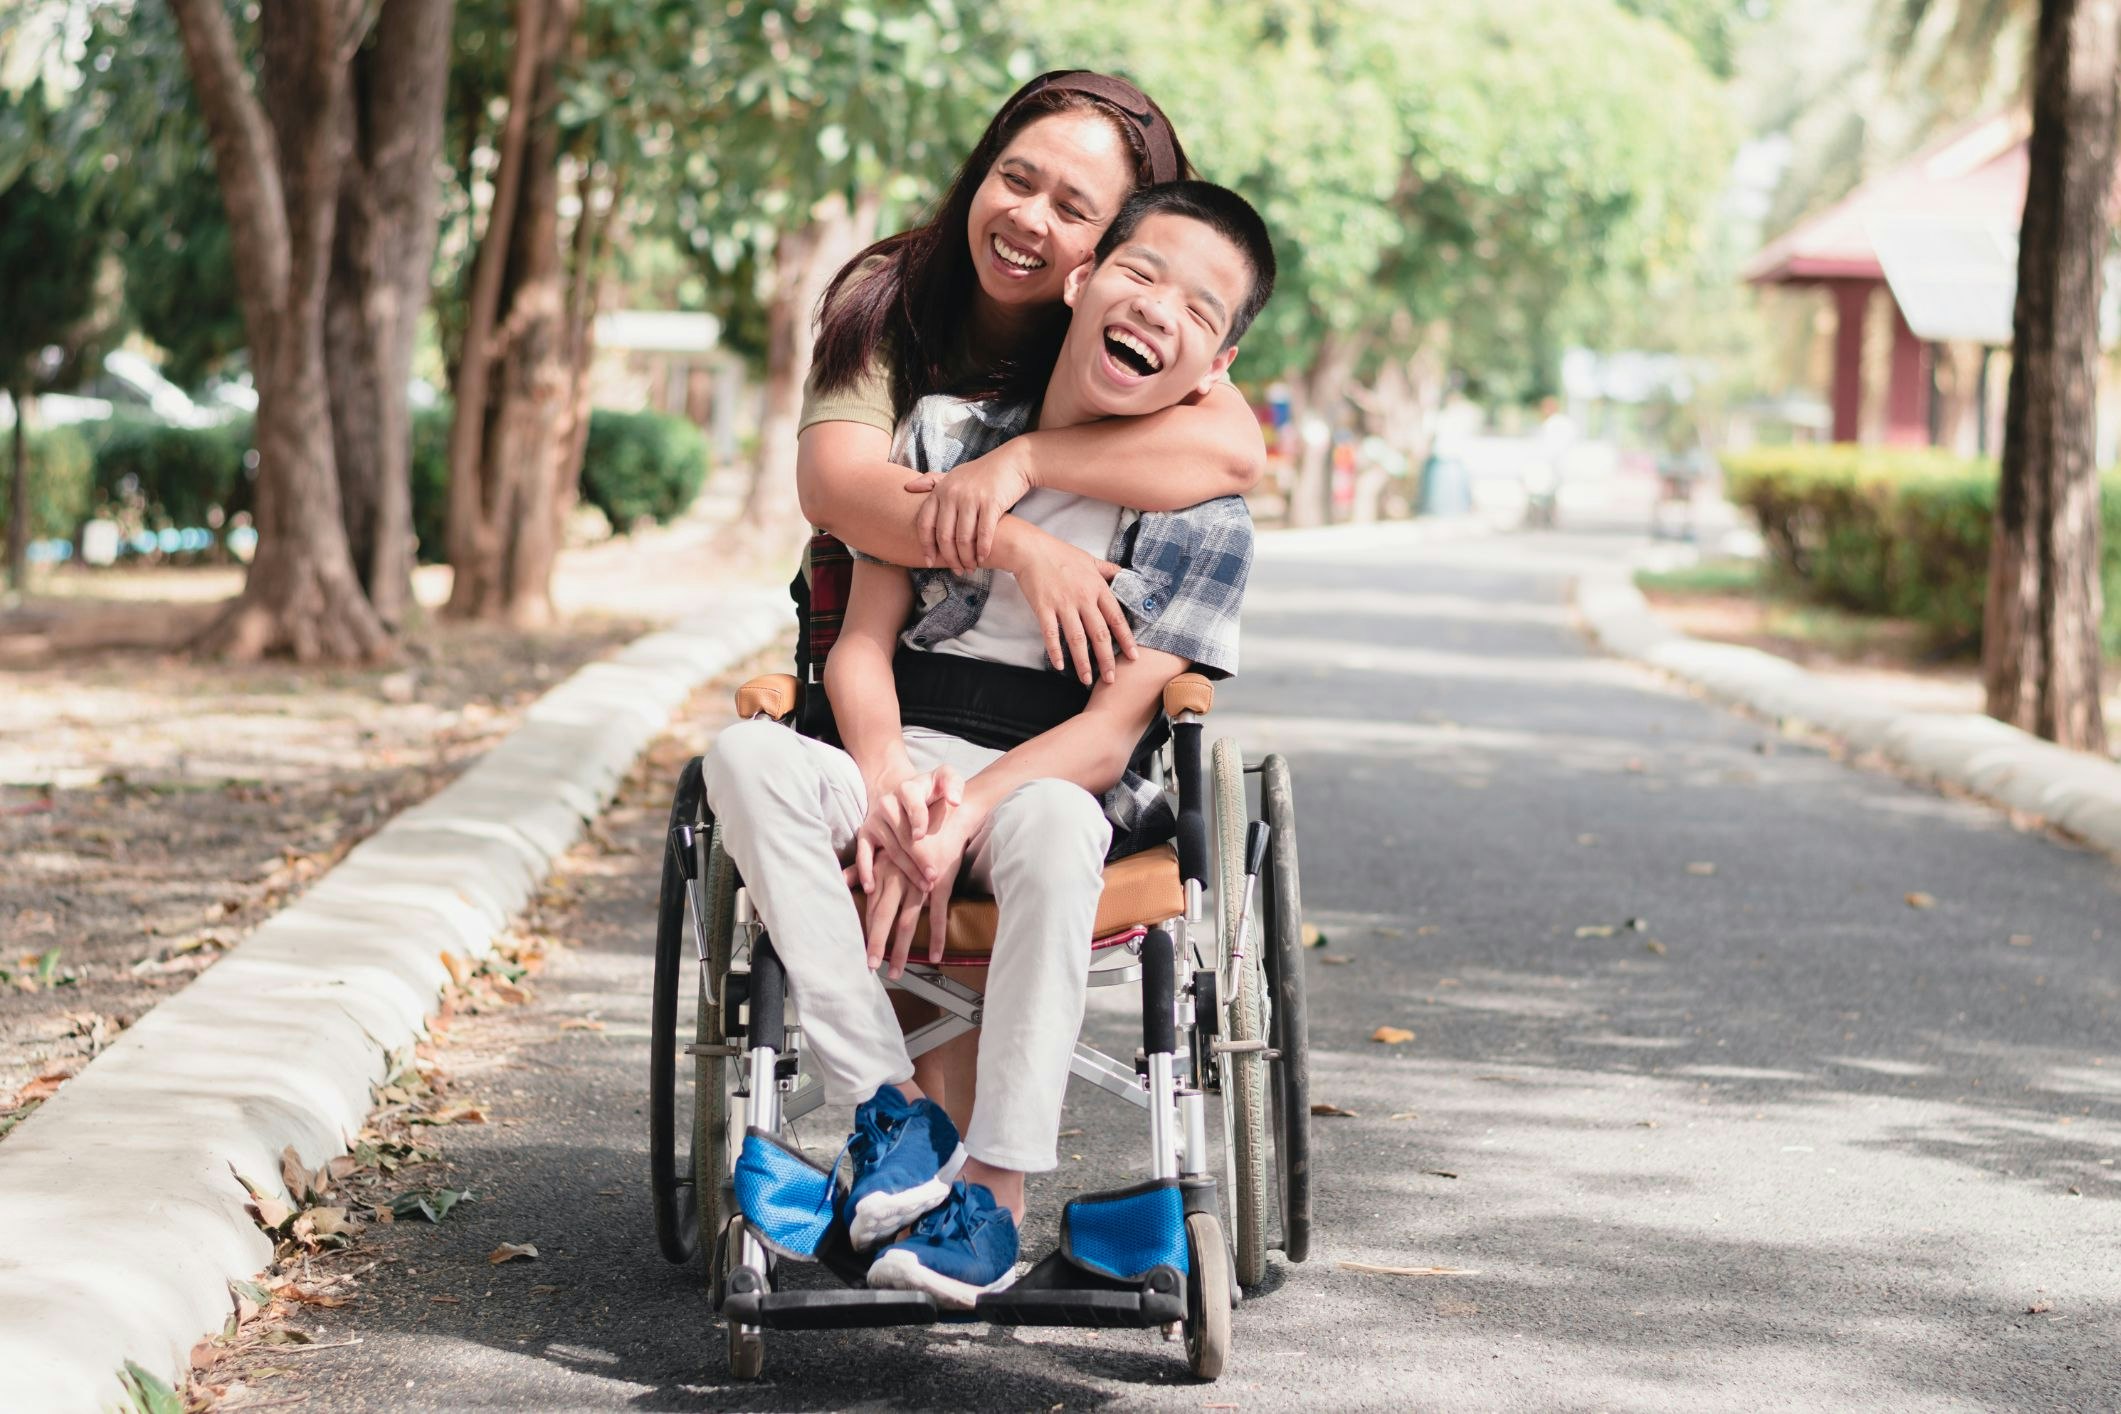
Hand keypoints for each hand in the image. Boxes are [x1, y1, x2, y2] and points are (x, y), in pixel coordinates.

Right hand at [853, 765, 964, 893]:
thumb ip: (953, 783)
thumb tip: (954, 799)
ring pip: (891, 850)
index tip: (921, 835)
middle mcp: (888, 803)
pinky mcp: (866, 834)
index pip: (912, 803)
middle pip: (903, 836)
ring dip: (907, 871)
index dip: (917, 819)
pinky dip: (865, 871)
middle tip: (933, 877)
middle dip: (919, 857)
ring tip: (925, 887)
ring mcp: (875, 820)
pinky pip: (863, 854)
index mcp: (908, 789)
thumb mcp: (945, 779)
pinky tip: (871, 888)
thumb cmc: (932, 791)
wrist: (907, 794)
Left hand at [860, 818, 969, 976]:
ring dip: (902, 950)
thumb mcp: (884, 847)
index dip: (865, 931)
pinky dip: (937, 937)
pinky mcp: (940, 885)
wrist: (943, 816)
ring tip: (896, 971)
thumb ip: (862, 867)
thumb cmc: (911, 832)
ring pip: (908, 923)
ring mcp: (920, 885)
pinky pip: (938, 916)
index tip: (859, 951)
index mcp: (882, 874)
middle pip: (884, 918)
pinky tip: (933, 957)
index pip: (870, 909)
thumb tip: (840, 880)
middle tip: (871, 968)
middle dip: (877, 945)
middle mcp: (897, 881)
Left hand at [906, 447, 1029, 572]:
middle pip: (944, 536)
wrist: (1012, 462)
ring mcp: (972, 498)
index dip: (926, 546)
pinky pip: (984, 533)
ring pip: (964, 538)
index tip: (929, 561)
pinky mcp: (992, 502)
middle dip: (950, 557)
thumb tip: (907, 488)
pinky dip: (983, 550)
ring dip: (967, 558)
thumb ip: (931, 482)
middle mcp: (953, 493)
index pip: (925, 523)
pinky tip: (983, 558)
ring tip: (970, 567)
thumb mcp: (953, 475)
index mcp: (941, 490)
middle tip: (956, 569)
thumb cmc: (981, 473)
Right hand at [1004, 531, 1137, 685]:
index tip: (1133, 656)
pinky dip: (1055, 651)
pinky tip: (1060, 665)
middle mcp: (1083, 598)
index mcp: (1097, 588)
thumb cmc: (1060, 554)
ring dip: (1083, 662)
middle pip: (1099, 634)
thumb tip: (1125, 575)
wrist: (1031, 549)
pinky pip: (1051, 634)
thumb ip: (1108, 570)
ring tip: (1086, 680)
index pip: (1116, 618)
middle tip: (1111, 679)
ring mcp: (1063, 604)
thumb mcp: (1090, 559)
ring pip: (1077, 639)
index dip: (1126, 639)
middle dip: (1107, 659)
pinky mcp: (1044, 608)